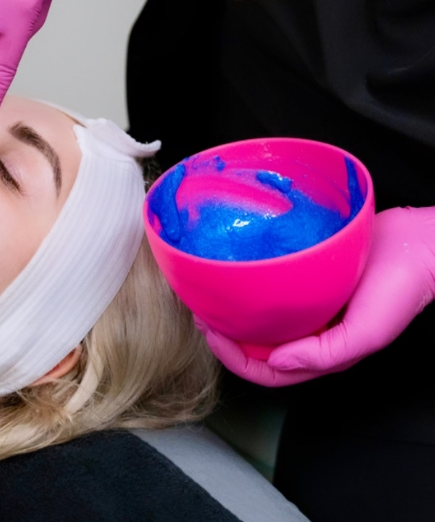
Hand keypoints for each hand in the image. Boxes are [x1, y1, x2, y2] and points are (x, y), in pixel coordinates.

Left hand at [195, 207, 434, 386]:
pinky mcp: (306, 280)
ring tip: (209, 297)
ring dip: (232, 315)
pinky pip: (270, 292)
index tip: (210, 334)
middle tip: (200, 314)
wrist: (419, 243)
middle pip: (255, 347)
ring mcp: (306, 306)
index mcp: (320, 353)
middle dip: (223, 338)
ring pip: (259, 321)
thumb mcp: (368, 332)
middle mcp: (308, 333)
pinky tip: (235, 277)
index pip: (265, 371)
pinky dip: (249, 291)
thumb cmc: (400, 290)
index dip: (233, 360)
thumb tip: (279, 362)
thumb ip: (325, 354)